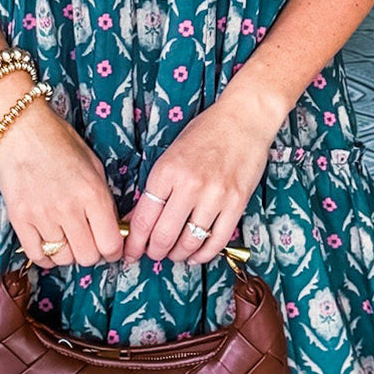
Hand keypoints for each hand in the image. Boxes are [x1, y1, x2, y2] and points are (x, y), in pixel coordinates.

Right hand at [0, 103, 123, 270]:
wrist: (21, 128)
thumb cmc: (60, 142)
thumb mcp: (94, 165)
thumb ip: (104, 199)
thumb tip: (112, 228)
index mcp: (92, 193)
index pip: (111, 244)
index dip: (114, 251)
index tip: (110, 246)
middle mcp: (69, 208)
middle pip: (87, 257)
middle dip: (92, 252)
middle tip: (88, 240)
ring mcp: (42, 216)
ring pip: (63, 259)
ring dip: (68, 252)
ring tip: (67, 236)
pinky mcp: (19, 219)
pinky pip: (37, 255)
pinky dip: (46, 256)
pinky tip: (49, 242)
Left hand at [121, 94, 274, 266]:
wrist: (243, 118)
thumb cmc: (205, 133)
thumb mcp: (171, 154)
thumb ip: (157, 187)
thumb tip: (139, 219)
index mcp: (167, 171)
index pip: (143, 218)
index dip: (134, 242)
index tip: (130, 251)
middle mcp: (189, 185)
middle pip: (164, 235)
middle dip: (154, 252)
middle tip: (152, 254)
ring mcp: (215, 196)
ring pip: (190, 242)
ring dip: (178, 255)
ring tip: (174, 254)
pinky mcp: (236, 203)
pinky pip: (217, 241)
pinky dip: (204, 254)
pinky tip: (196, 255)